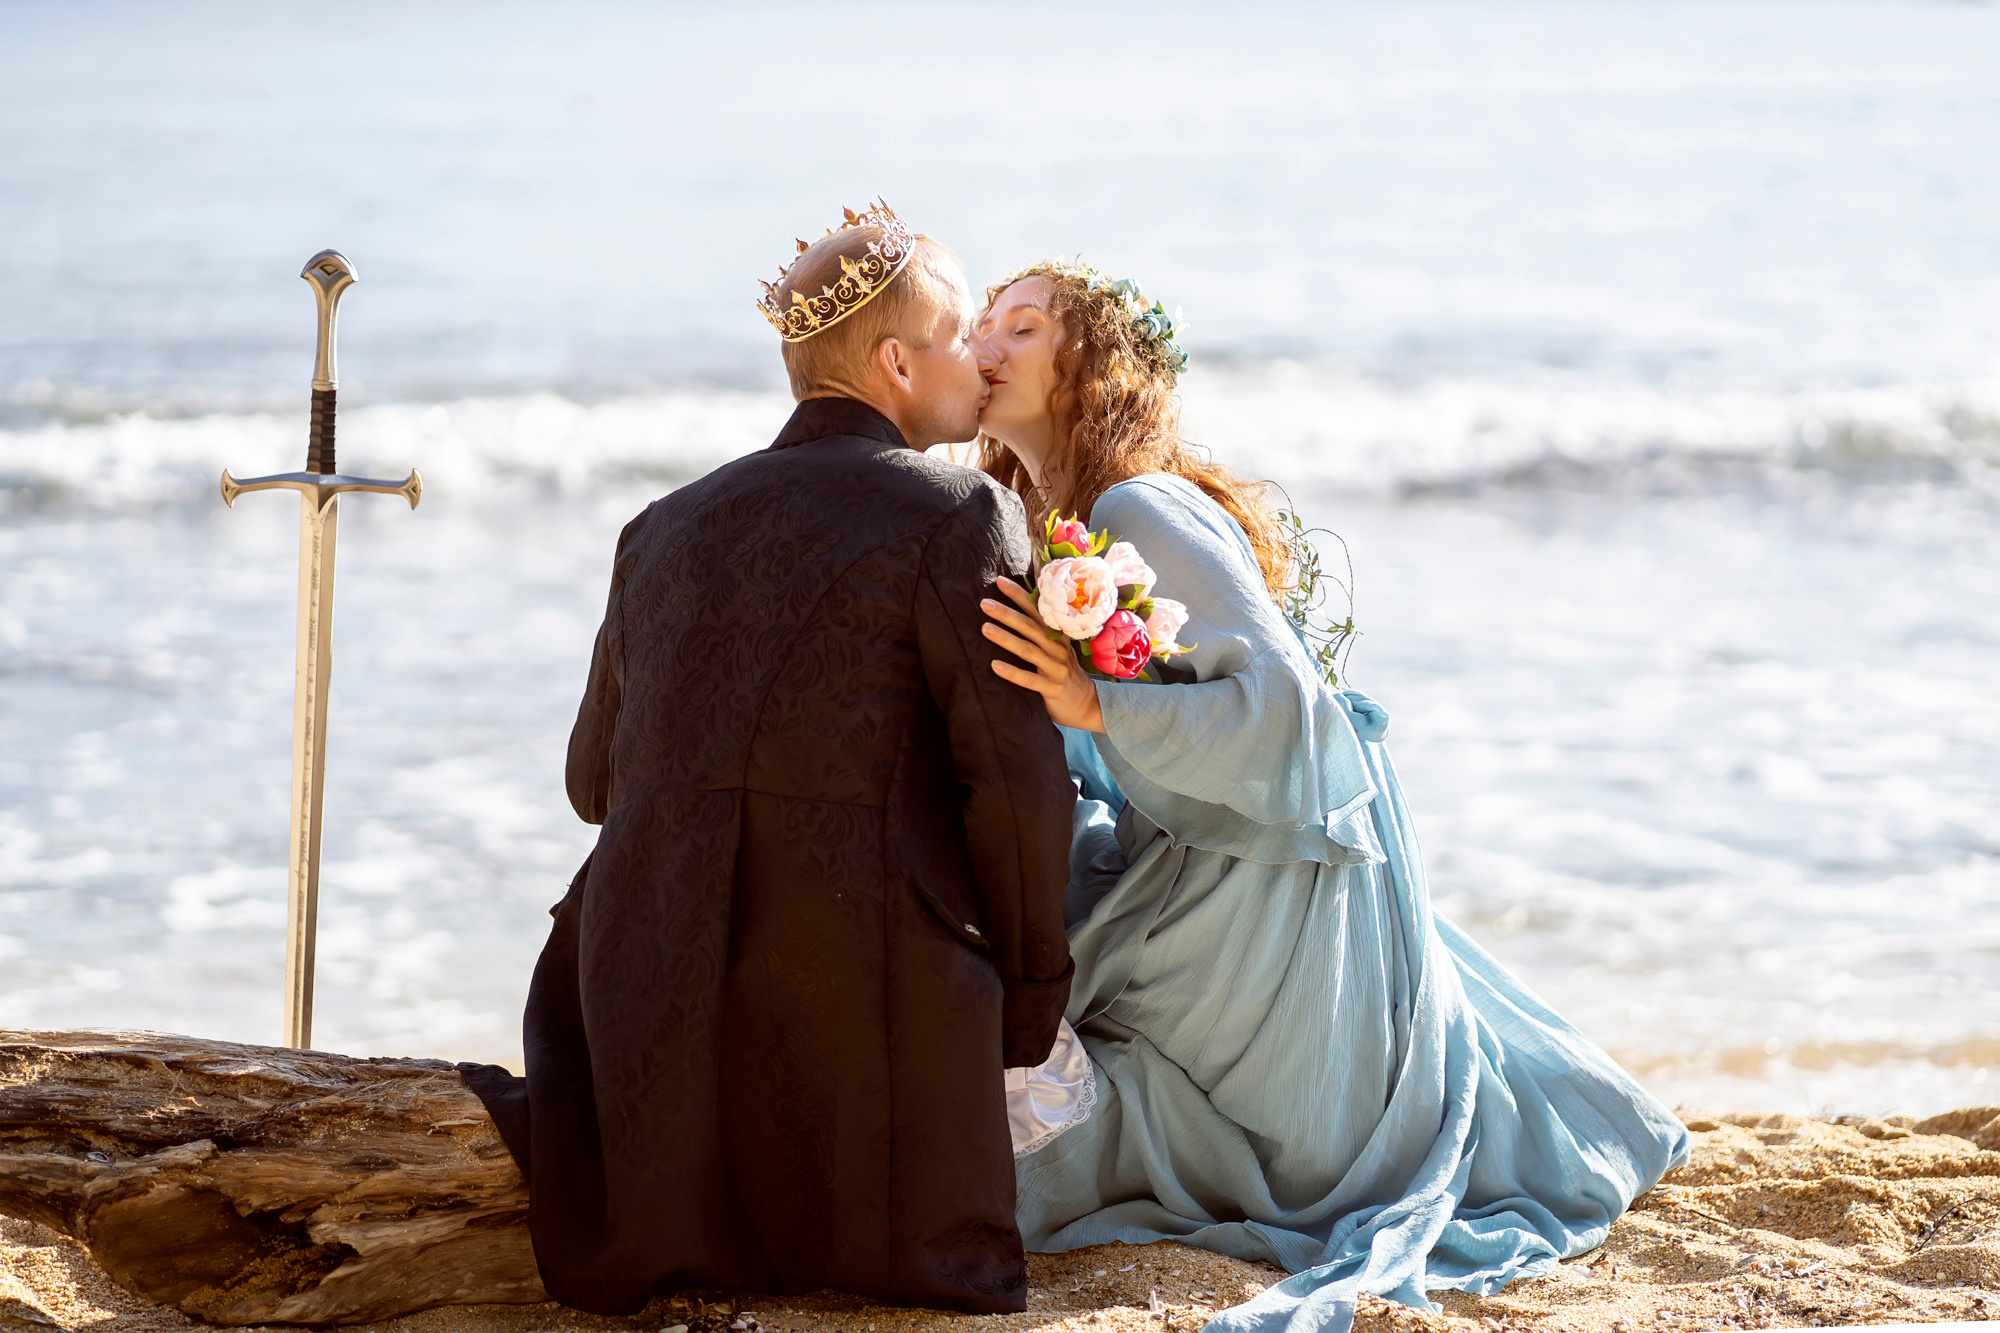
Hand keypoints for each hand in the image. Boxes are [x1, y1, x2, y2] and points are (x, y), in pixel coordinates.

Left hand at [981, 577, 1105, 732]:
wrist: (1085, 704)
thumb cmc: (1062, 672)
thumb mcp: (1055, 649)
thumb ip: (1039, 632)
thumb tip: (1015, 609)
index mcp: (1057, 635)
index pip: (1036, 610)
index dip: (1019, 595)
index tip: (999, 581)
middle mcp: (1058, 648)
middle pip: (1030, 627)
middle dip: (1007, 613)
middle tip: (985, 603)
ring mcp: (1056, 668)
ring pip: (1028, 650)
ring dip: (1006, 638)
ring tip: (985, 628)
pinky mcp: (1052, 688)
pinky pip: (1029, 679)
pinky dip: (1012, 672)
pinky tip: (994, 665)